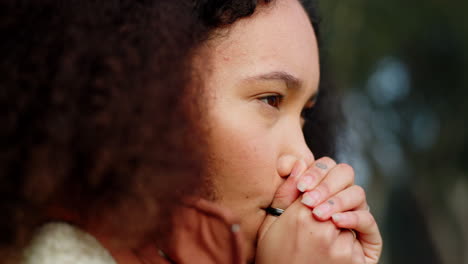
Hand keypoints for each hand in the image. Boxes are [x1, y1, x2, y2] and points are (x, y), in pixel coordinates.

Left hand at [256, 157, 381, 263]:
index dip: (316, 171)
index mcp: (318, 193)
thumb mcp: (276, 220)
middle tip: (309, 201)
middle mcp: (338, 202)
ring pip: (357, 194)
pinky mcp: (367, 239)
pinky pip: (368, 221)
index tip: (301, 187)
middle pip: (345, 174)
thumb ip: (284, 192)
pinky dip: (353, 217)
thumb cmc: (278, 252)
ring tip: (318, 215)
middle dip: (327, 184)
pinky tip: (335, 222)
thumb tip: (293, 161)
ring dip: (337, 200)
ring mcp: (354, 219)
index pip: (326, 168)